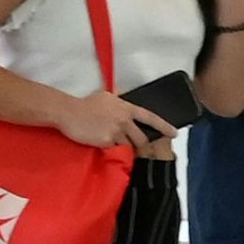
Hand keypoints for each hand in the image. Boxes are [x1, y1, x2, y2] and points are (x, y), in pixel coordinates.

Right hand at [52, 84, 174, 151]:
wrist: (69, 112)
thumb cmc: (86, 103)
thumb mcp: (106, 95)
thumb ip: (118, 95)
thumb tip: (123, 92)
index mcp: (127, 108)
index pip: (150, 117)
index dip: (164, 126)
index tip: (175, 133)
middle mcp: (124, 120)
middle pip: (141, 138)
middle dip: (143, 146)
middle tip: (141, 151)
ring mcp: (116, 132)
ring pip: (128, 146)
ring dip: (125, 148)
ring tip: (119, 149)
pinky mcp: (106, 142)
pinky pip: (114, 150)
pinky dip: (111, 150)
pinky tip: (103, 145)